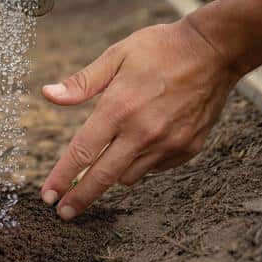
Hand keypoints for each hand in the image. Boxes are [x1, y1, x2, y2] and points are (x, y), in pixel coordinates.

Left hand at [39, 18, 241, 219]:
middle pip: (103, 178)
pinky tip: (144, 141)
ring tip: (110, 157)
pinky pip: (155, 167)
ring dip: (114, 173)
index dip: (61, 178)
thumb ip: (82, 82)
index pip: (81, 153)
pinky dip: (143, 162)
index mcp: (119, 109)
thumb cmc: (161, 48)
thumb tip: (48, 95)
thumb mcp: (116, 55)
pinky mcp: (188, 149)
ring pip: (129, 176)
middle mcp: (142, 133)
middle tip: (64, 213)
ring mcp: (167, 144)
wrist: (214, 51)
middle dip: (80, 199)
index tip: (47, 196)